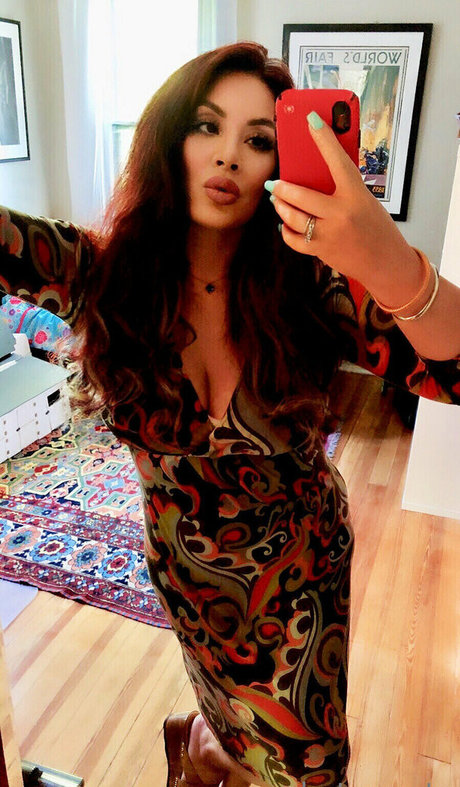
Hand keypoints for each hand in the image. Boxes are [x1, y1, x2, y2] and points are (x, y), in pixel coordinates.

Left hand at [267, 112, 415, 288]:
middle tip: (274, 183)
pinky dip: (286, 230)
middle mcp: (341, 214)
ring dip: (280, 207)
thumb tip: (316, 173)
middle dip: (282, 188)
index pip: (337, 160)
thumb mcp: (365, 201)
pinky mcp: (320, 250)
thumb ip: (344, 188)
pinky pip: (294, 239)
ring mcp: (329, 234)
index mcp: (356, 195)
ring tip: (277, 200)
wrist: (384, 262)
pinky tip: (285, 223)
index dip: (324, 139)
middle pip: (300, 196)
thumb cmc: (376, 227)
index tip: (311, 120)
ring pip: (292, 218)